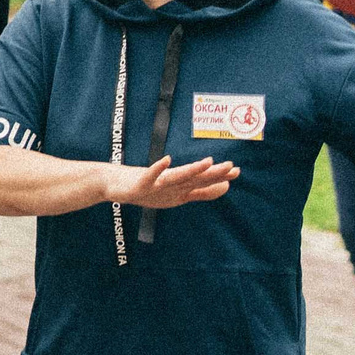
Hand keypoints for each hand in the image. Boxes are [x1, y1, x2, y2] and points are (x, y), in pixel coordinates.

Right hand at [104, 154, 239, 209]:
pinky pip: (151, 176)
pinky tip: (167, 160)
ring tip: (206, 163)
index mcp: (181, 187)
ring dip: (192, 169)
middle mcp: (171, 183)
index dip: (219, 177)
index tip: (237, 170)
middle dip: (213, 173)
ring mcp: (157, 183)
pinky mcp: (141, 183)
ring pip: (177, 176)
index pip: (204, 182)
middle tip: (230, 165)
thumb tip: (226, 186)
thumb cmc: (149, 187)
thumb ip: (203, 192)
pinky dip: (159, 168)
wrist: (117, 185)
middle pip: (195, 178)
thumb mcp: (179, 194)